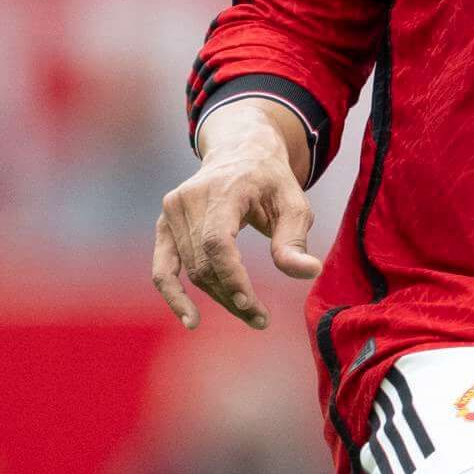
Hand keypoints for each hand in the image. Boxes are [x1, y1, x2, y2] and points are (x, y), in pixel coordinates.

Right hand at [152, 101, 319, 329]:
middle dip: (233, 296)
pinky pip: (163, 269)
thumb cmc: (271, 181)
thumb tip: (310, 272)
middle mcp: (188, 198)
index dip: (232, 277)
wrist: (240, 152)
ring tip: (249, 314)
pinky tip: (191, 320)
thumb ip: (295, 239)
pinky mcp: (164, 225)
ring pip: (191, 271)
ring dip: (219, 298)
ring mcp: (171, 211)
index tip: (252, 304)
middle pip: (205, 263)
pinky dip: (174, 296)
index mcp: (222, 189)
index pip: (217, 242)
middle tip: (262, 319)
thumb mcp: (294, 204)